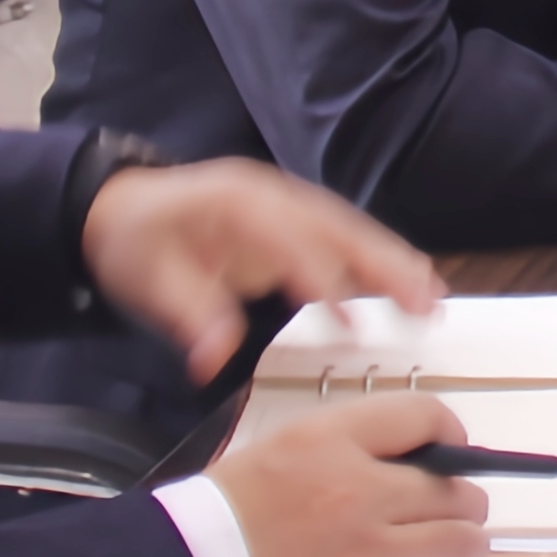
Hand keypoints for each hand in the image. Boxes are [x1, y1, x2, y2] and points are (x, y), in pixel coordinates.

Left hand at [76, 159, 445, 382]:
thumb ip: (190, 316)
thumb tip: (215, 359)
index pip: (286, 236)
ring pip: (351, 230)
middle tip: (422, 299)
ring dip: (393, 262)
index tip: (346, 313)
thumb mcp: (148, 281)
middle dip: (382, 262)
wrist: (124, 208)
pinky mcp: (297, 221)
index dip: (318, 272)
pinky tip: (406, 288)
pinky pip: (345, 238)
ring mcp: (290, 205)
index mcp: (236, 202)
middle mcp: (273, 197)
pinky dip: (378, 262)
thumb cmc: (138, 241)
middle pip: (338, 227)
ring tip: (432, 297)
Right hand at [212, 390, 491, 556]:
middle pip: (457, 490)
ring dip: (457, 546)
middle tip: (446, 510)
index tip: (450, 448)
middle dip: (460, 499)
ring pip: (459, 544)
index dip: (449, 430)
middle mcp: (359, 494)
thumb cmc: (228, 516)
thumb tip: (420, 455)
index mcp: (330, 443)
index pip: (423, 415)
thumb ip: (353, 445)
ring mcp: (369, 556)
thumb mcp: (283, 450)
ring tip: (442, 549)